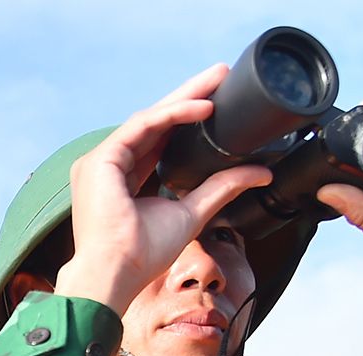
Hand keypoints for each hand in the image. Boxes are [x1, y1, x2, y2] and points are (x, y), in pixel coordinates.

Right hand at [55, 65, 273, 312]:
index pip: (159, 140)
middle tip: (220, 75)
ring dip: (185, 98)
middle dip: (189, 97)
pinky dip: (173, 114)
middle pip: (156, 123)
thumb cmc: (142, 254)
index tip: (217, 103)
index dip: (187, 119)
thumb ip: (221, 188)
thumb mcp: (192, 212)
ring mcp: (101, 161)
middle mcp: (110, 166)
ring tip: (216, 82)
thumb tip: (260, 173)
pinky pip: (143, 126)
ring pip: (150, 118)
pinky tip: (202, 108)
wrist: (116, 273)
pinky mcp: (101, 160)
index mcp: (124, 179)